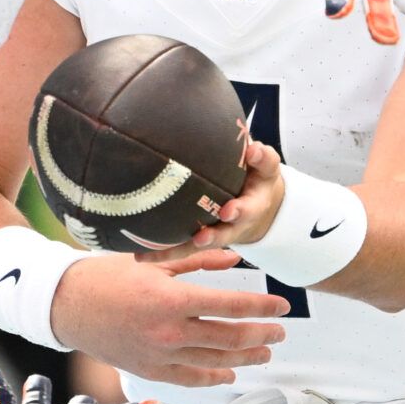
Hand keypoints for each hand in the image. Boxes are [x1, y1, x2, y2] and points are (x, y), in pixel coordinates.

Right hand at [53, 248, 289, 386]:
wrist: (67, 305)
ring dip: (245, 358)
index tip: (282, 305)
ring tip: (265, 353)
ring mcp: (160, 356)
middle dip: (261, 335)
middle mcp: (170, 332)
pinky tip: (229, 373)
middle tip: (280, 331)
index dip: (261, 307)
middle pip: (230, 337)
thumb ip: (198, 261)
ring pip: (215, 361)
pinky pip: (189, 378)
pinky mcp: (149, 371)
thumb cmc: (108, 276)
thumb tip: (235, 261)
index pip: (231, 306)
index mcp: (173, 299)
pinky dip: (213, 376)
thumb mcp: (154, 261)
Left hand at [137, 140, 285, 256]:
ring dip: (176, 250)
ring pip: (194, 247)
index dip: (239, 211)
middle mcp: (232, 226)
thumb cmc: (257, 179)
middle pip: (221, 236)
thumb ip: (261, 157)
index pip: (247, 210)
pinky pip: (179, 247)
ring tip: (152, 254)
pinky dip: (161, 252)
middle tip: (200, 238)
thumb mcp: (265, 166)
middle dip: (211, 237)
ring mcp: (214, 234)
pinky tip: (139, 254)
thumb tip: (252, 149)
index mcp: (251, 208)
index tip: (228, 211)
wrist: (257, 202)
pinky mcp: (197, 237)